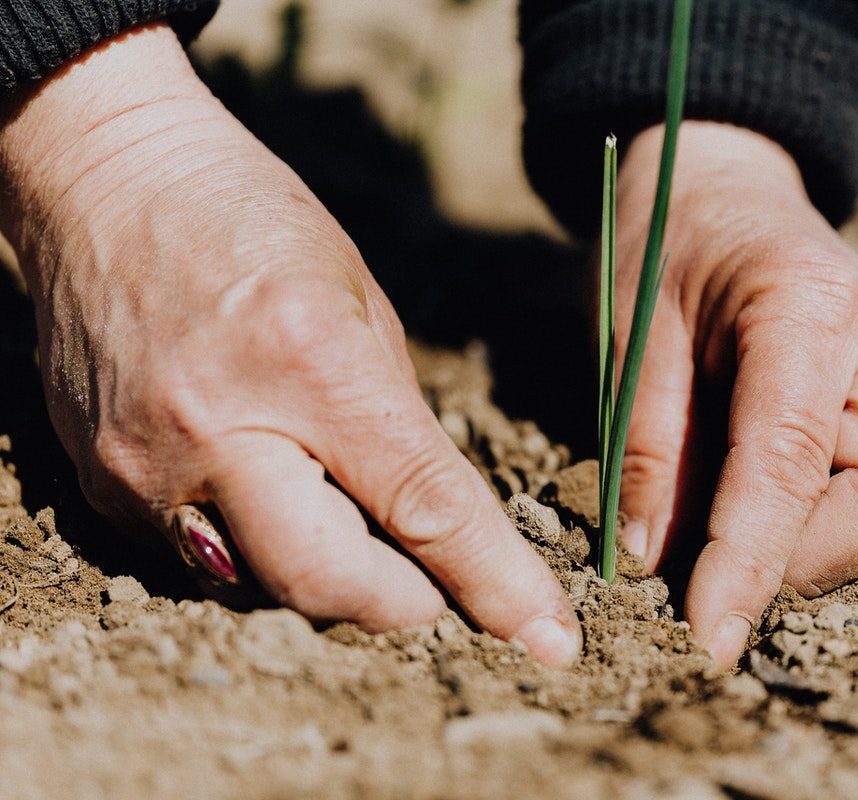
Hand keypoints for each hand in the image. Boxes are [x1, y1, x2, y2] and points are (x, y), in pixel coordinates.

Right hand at [0, 24, 580, 665]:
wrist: (105, 183)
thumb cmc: (251, 222)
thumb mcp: (361, 301)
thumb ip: (398, 422)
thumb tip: (435, 523)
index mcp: (310, 363)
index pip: (423, 507)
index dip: (494, 584)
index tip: (548, 639)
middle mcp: (219, 429)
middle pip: (330, 584)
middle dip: (404, 603)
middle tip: (434, 585)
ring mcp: (147, 467)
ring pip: (263, 588)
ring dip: (328, 577)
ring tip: (343, 512)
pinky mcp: (101, 485)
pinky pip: (200, 560)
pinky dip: (256, 547)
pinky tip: (267, 488)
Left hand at [613, 122, 857, 667]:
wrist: (723, 188)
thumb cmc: (666, 246)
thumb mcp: (631, 333)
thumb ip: (646, 445)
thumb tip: (654, 563)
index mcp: (810, 304)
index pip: (793, 458)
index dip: (750, 560)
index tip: (707, 637)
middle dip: (809, 565)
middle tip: (718, 578)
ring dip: (834, 555)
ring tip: (744, 539)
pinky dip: (850, 533)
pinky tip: (781, 514)